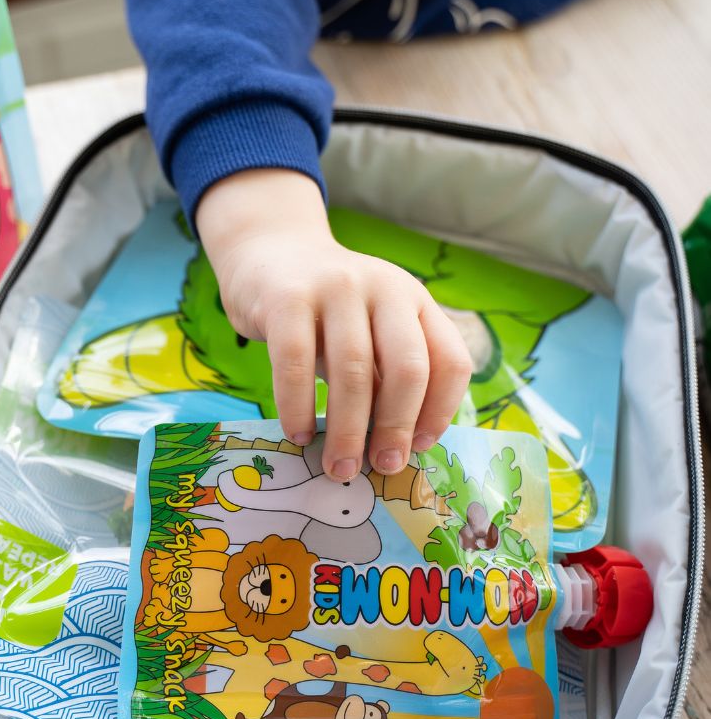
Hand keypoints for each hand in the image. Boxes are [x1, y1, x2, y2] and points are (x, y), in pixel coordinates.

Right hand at [196, 169, 471, 480]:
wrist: (270, 251)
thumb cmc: (326, 310)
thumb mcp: (371, 330)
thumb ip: (386, 374)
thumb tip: (393, 447)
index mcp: (415, 301)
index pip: (449, 361)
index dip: (440, 412)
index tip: (419, 448)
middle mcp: (385, 287)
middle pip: (408, 369)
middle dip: (396, 428)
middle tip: (381, 466)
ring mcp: (336, 288)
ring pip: (354, 371)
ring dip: (348, 430)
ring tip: (339, 467)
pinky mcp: (287, 298)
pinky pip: (295, 363)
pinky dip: (298, 407)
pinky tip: (298, 433)